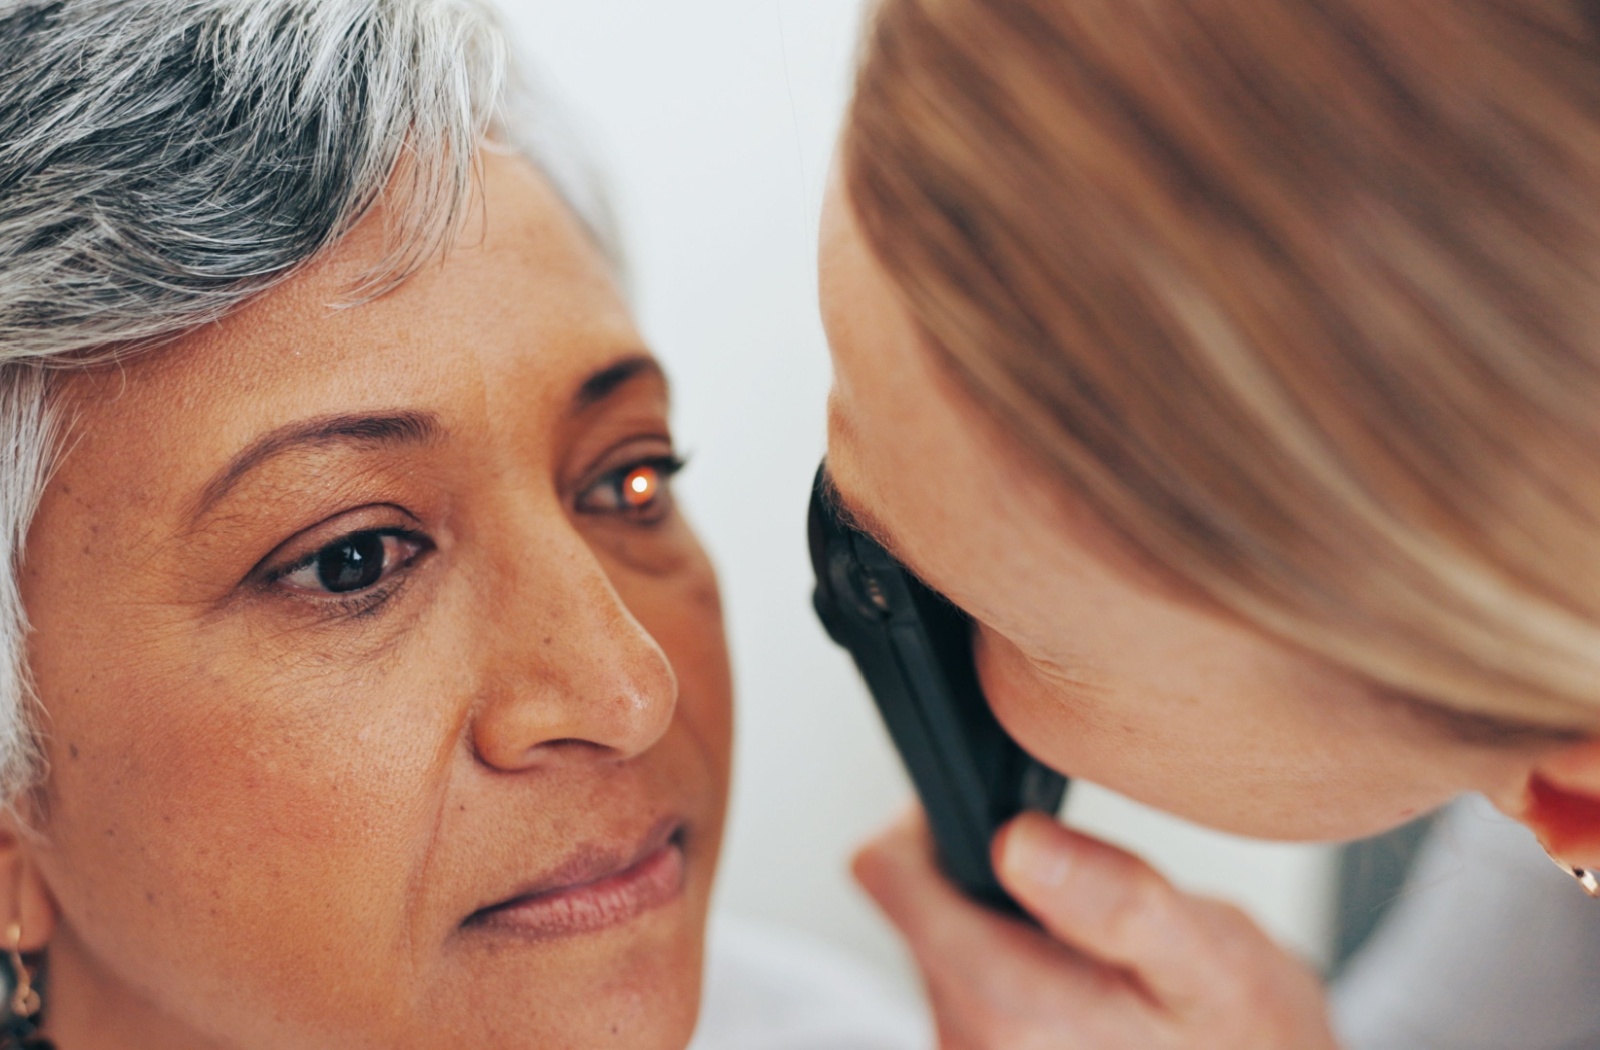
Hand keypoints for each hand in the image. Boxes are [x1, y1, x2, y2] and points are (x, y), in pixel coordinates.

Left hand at [853, 809, 1339, 1049]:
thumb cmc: (1244, 1034)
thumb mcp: (1208, 957)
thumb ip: (1114, 898)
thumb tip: (1017, 842)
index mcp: (1007, 1011)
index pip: (892, 875)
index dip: (933, 821)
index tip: (999, 819)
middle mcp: (968, 1045)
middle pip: (913, 906)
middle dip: (986, 883)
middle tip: (1077, 892)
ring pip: (938, 944)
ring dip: (1001, 928)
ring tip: (1085, 947)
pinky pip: (962, 985)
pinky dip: (1010, 966)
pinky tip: (1074, 984)